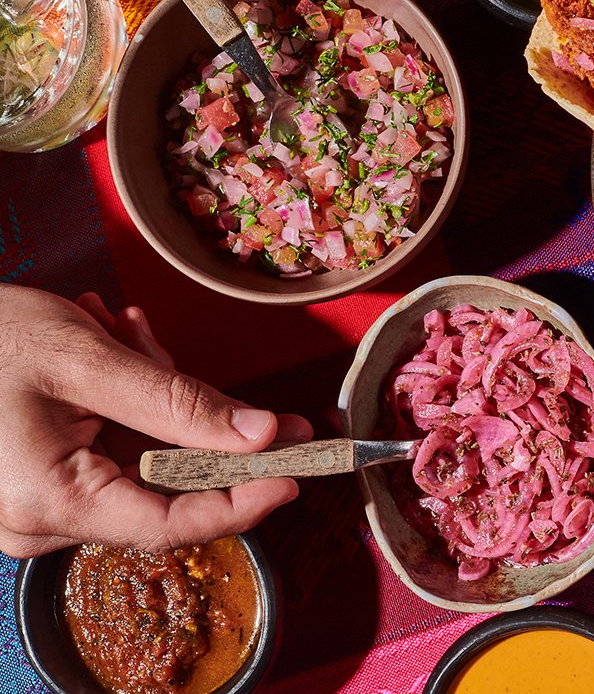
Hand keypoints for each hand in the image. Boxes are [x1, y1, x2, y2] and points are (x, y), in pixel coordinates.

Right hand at [0, 286, 304, 557]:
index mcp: (50, 503)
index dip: (246, 497)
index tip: (298, 468)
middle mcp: (39, 522)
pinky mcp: (35, 487)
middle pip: (162, 487)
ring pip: (140, 462)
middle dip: (183, 415)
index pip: (176, 524)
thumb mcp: (85, 358)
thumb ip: (178, 402)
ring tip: (112, 331)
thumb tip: (261, 435)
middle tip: (161, 346)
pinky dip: (119, 402)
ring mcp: (35, 508)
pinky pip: (107, 453)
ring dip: (146, 394)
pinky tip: (104, 344)